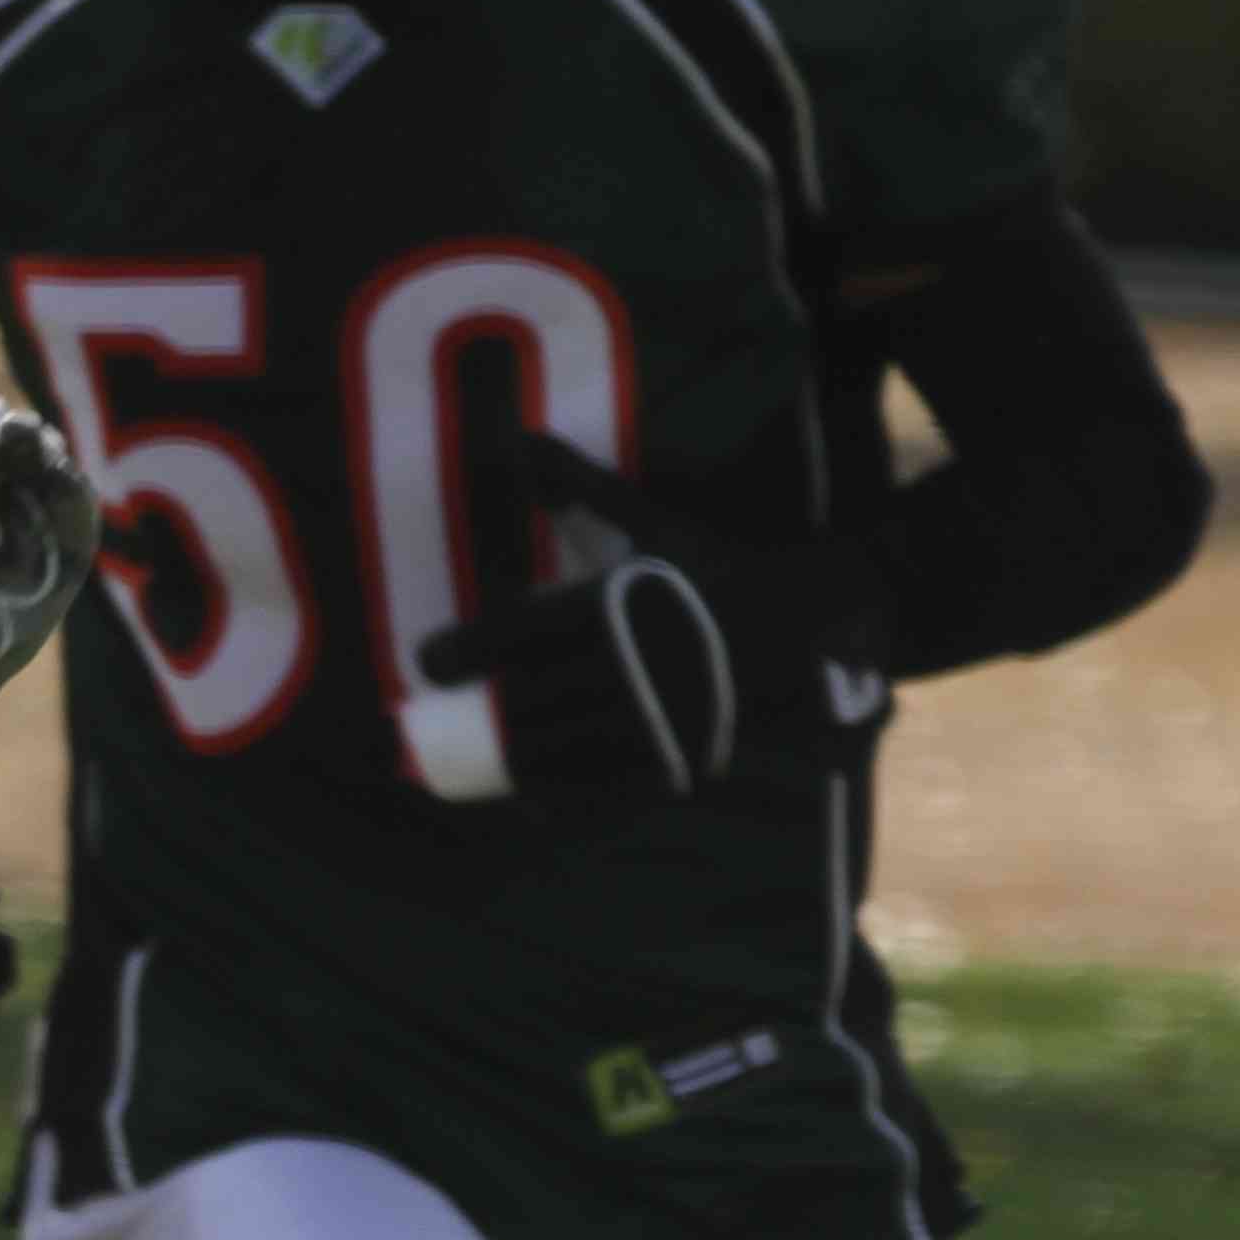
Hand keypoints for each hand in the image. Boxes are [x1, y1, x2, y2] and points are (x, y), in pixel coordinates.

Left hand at [403, 437, 888, 804]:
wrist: (814, 622)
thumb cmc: (719, 568)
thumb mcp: (656, 523)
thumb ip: (585, 487)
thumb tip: (519, 439)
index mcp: (627, 605)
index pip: (528, 633)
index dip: (469, 651)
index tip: (426, 662)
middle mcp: (641, 663)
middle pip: (535, 698)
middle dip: (478, 713)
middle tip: (425, 724)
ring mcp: (663, 717)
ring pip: (564, 748)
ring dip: (508, 758)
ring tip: (468, 758)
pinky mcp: (685, 758)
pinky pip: (610, 790)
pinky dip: (564, 798)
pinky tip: (529, 800)